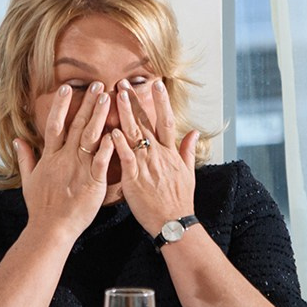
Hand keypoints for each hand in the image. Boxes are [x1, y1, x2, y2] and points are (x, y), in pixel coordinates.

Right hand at [15, 82, 114, 239]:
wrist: (51, 228)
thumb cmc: (41, 207)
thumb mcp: (28, 180)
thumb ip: (25, 158)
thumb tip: (18, 140)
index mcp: (51, 157)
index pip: (56, 124)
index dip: (62, 105)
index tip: (67, 88)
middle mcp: (65, 158)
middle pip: (76, 125)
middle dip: (87, 103)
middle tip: (98, 85)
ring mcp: (79, 169)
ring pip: (90, 137)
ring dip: (99, 116)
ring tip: (108, 98)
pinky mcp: (93, 182)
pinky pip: (102, 160)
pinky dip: (108, 146)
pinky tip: (115, 132)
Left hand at [111, 80, 196, 236]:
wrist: (174, 222)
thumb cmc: (179, 200)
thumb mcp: (188, 173)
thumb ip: (187, 150)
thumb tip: (194, 132)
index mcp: (170, 152)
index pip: (166, 120)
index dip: (161, 102)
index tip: (156, 85)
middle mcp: (158, 154)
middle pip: (146, 122)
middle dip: (134, 102)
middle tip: (123, 84)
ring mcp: (146, 164)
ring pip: (134, 134)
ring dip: (125, 114)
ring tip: (116, 96)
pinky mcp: (134, 177)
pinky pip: (126, 156)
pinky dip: (119, 143)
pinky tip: (112, 130)